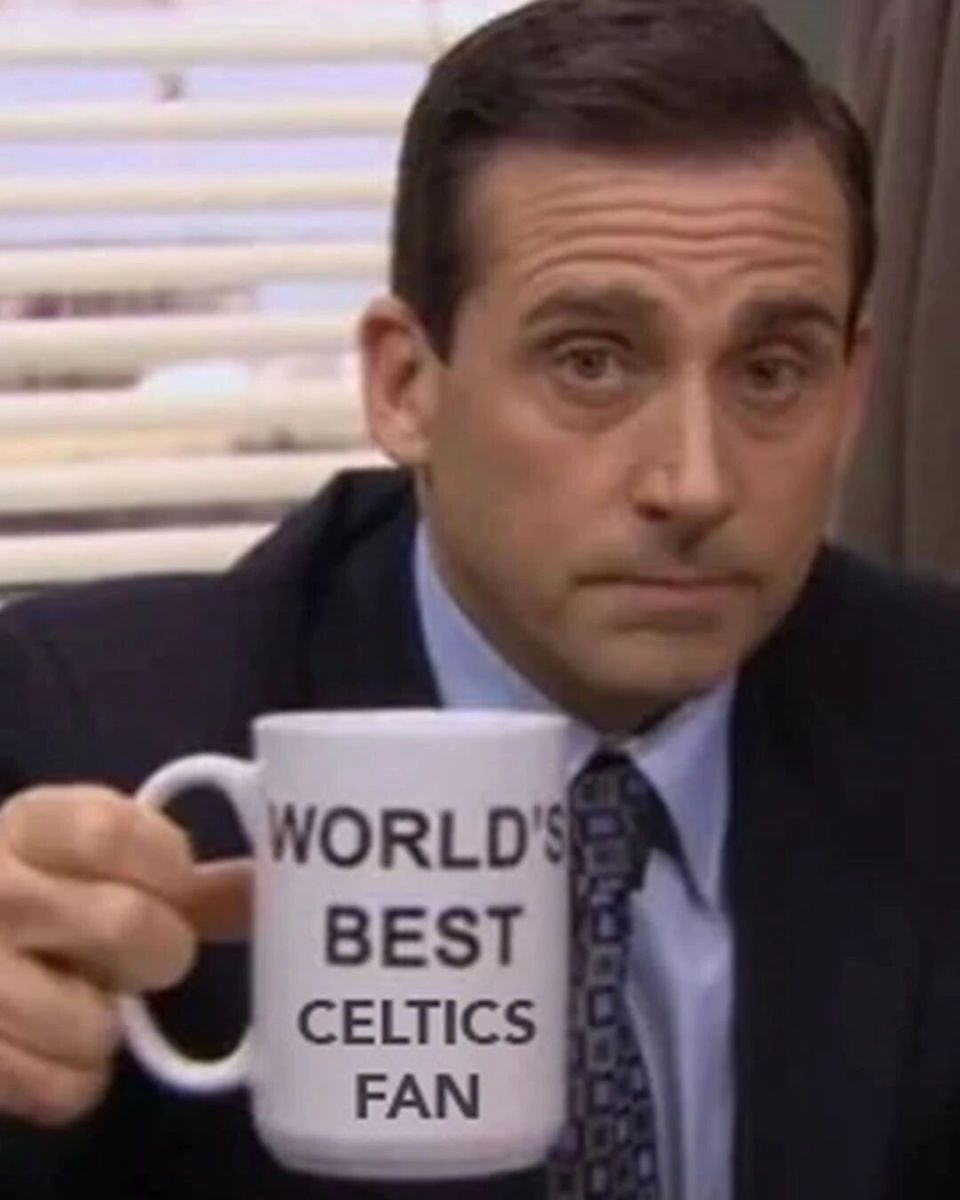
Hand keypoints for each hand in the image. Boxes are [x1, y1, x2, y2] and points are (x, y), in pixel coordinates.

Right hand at [0, 784, 251, 1125]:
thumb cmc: (29, 891)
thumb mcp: (77, 857)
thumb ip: (168, 868)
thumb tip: (264, 892)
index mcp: (29, 828)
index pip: (112, 832)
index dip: (166, 866)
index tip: (173, 886)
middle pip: (123, 927)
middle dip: (155, 952)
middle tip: (133, 954)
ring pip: (94, 1025)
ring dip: (104, 1025)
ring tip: (76, 998)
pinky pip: (62, 1090)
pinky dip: (76, 1081)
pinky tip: (50, 1046)